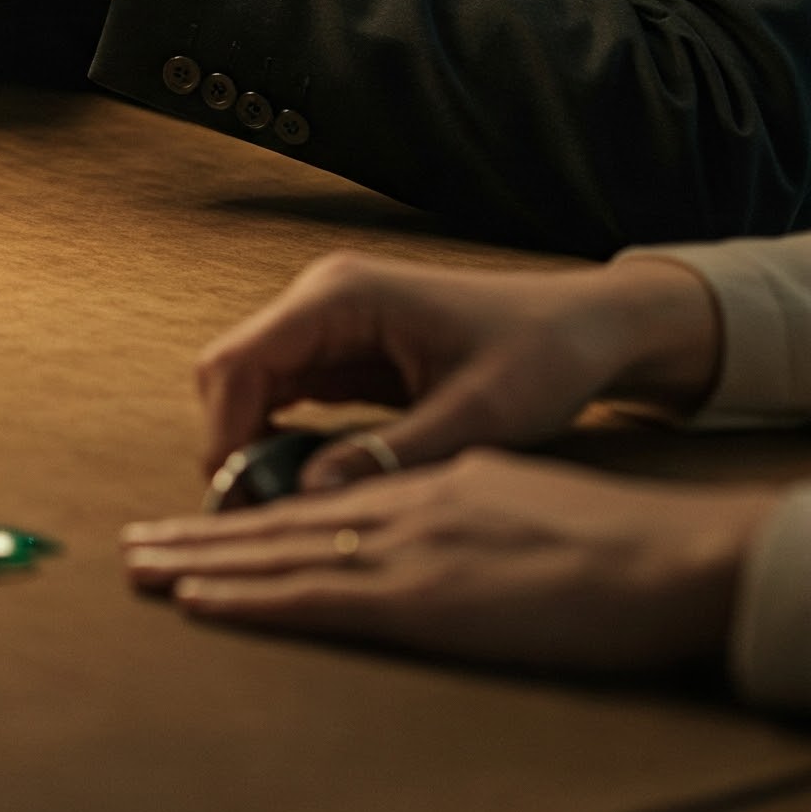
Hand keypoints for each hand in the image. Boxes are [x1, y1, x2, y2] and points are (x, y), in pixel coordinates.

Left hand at [123, 450, 778, 675]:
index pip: (312, 501)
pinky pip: (314, 597)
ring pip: (277, 556)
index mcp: (418, 486)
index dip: (244, 518)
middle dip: (198, 539)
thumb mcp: (506, 494)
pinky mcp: (419, 597)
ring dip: (202, 567)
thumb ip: (440, 500)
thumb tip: (400, 522)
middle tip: (129, 549)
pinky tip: (202, 601)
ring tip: (140, 572)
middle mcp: (395, 510)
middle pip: (275, 524)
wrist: (661, 554)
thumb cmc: (603, 535)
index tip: (188, 529)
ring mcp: (401, 550)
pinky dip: (251, 599)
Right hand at [193, 252, 724, 489]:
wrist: (586, 328)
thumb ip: (389, 456)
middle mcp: (322, 298)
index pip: (240, 360)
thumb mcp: (475, 416)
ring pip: (251, 383)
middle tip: (249, 515)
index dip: (224, 431)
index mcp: (342, 296)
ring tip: (270, 509)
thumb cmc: (542, 356)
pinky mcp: (343, 348)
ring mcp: (328, 321)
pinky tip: (300, 484)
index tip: (235, 500)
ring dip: (250, 441)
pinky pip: (284, 393)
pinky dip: (278, 437)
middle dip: (230, 440)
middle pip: (232, 369)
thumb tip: (310, 499)